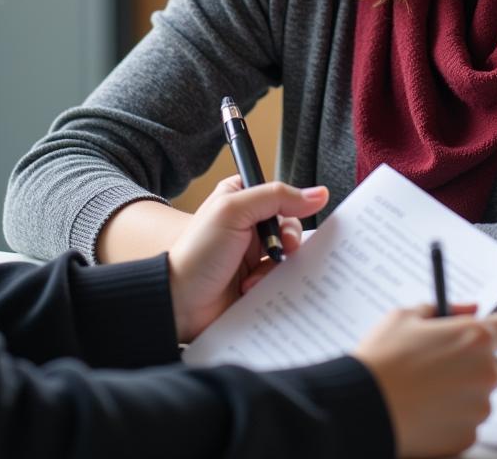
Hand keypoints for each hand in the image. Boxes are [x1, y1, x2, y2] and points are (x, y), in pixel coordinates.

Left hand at [167, 175, 327, 341]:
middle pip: (291, 228)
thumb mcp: (234, 210)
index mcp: (242, 200)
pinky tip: (252, 291)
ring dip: (277, 268)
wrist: (178, 301)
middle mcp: (250, 227)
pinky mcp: (258, 284)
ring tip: (255, 277)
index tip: (293, 219)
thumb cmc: (198, 251)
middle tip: (280, 251)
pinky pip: (283, 283)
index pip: (281, 196)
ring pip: (290, 258)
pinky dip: (274, 288)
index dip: (293, 207)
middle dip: (288, 241)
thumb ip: (275, 196)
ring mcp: (254, 257)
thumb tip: (318, 194)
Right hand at [355, 305, 496, 457]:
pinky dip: (451, 415)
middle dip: (472, 361)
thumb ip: (444, 309)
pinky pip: (467, 420)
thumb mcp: (405, 316)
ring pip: (479, 394)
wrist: (365, 405)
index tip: (492, 331)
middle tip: (438, 361)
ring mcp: (479, 408)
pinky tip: (424, 407)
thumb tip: (469, 309)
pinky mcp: (468, 436)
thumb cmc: (383, 358)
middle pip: (494, 363)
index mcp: (474, 338)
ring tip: (424, 387)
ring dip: (461, 389)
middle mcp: (485, 373)